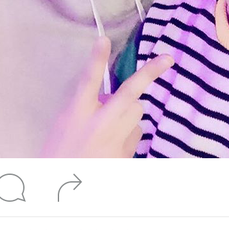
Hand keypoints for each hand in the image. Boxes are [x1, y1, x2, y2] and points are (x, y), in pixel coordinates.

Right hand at [41, 36, 172, 157]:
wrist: (62, 190)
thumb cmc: (60, 152)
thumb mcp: (67, 123)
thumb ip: (88, 106)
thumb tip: (112, 97)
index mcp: (76, 114)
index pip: (87, 81)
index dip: (96, 60)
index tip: (104, 39)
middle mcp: (97, 126)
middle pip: (129, 95)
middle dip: (149, 74)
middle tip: (168, 59)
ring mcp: (114, 143)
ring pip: (136, 114)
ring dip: (129, 113)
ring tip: (108, 129)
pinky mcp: (126, 157)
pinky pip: (136, 135)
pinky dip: (128, 135)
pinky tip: (110, 149)